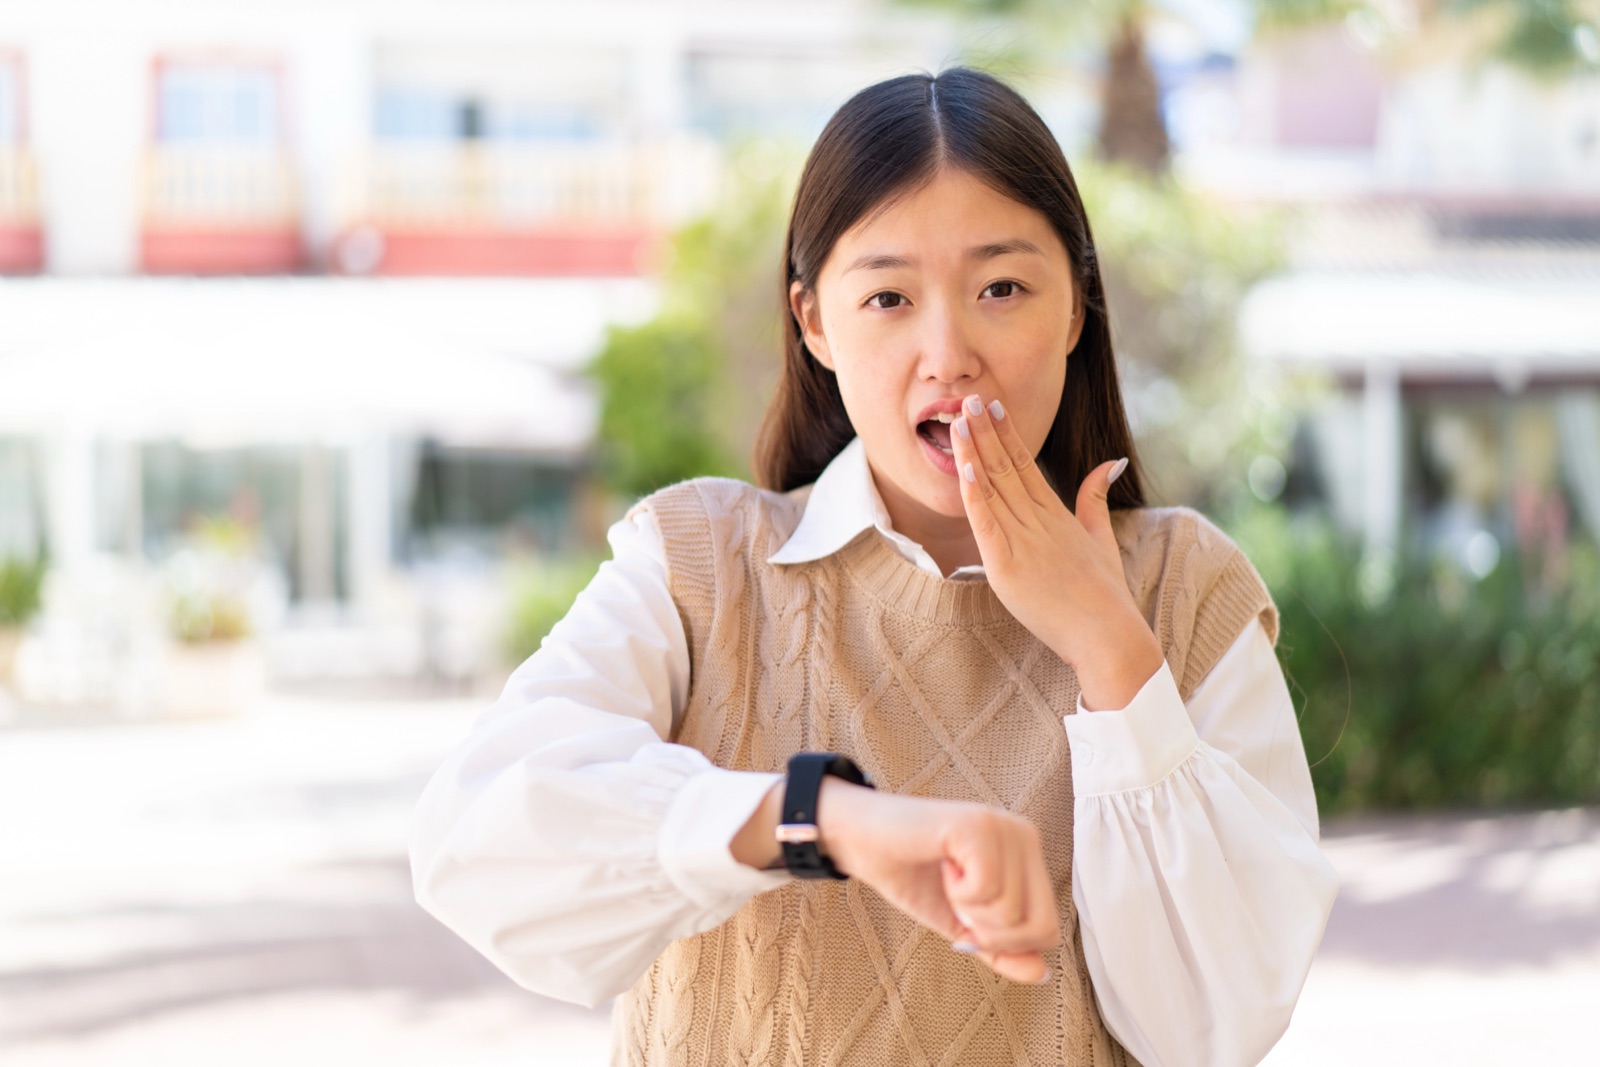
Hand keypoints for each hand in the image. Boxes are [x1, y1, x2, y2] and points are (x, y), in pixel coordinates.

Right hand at [819, 779, 1059, 983]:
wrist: (862, 841)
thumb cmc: (912, 874)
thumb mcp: (962, 924)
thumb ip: (1001, 949)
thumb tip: (1040, 974)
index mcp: (1028, 854)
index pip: (1048, 928)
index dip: (1003, 943)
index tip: (966, 918)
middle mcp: (1025, 834)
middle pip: (1040, 926)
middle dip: (989, 933)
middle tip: (957, 900)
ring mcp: (1004, 827)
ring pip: (1011, 911)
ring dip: (967, 909)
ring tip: (947, 876)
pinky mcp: (979, 826)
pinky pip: (987, 890)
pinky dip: (957, 893)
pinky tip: (942, 864)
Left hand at [949, 394, 1161, 710]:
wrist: (1107, 633)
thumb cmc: (1105, 594)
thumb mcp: (1102, 538)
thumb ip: (1096, 499)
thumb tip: (1110, 461)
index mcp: (1056, 514)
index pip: (1026, 464)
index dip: (1006, 433)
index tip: (993, 406)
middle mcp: (1038, 521)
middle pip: (1006, 467)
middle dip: (985, 431)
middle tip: (969, 398)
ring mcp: (1022, 541)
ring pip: (992, 488)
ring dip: (973, 452)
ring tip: (958, 419)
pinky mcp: (1007, 566)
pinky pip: (986, 523)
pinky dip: (974, 495)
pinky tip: (964, 468)